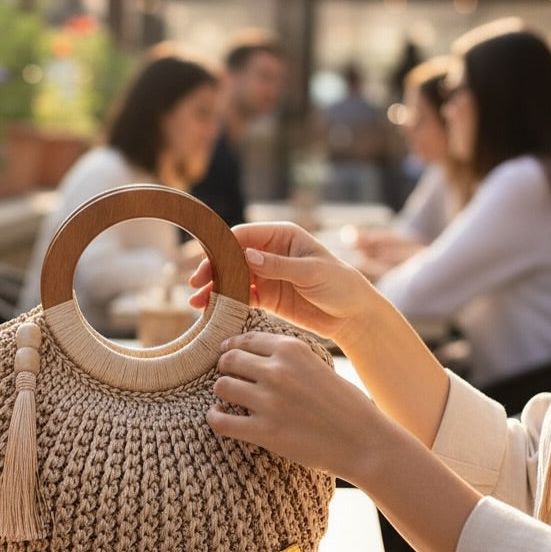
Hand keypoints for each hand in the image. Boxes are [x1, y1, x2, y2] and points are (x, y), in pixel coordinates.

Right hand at [189, 222, 380, 344]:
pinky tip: (211, 311)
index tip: (208, 264)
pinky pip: (241, 298)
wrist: (354, 316)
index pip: (243, 236)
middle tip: (196, 284)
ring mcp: (266, 275)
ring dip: (214, 289)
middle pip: (232, 257)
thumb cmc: (340, 284)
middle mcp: (270, 252)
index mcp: (281, 236)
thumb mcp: (312, 271)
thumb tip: (249, 257)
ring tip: (196, 303)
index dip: (223, 248)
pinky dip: (226, 303)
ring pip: (232, 278)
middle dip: (213, 269)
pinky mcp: (267, 297)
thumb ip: (280, 265)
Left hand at [207, 331, 386, 481]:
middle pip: (229, 359)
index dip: (232, 345)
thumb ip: (287, 356)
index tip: (227, 351)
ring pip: (222, 386)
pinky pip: (221, 421)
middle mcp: (276, 370)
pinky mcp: (264, 432)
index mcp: (291, 349)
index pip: (246, 339)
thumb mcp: (317, 363)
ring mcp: (268, 401)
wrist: (364, 442)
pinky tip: (218, 416)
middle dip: (225, 366)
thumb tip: (253, 352)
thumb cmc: (345, 403)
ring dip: (222, 391)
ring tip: (227, 397)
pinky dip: (214, 418)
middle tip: (227, 374)